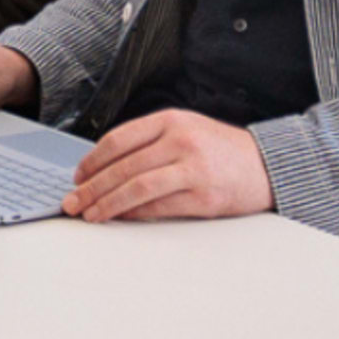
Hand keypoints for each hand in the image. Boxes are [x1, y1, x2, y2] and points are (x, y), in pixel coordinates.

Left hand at [63, 108, 275, 224]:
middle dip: (92, 187)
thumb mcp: (185, 130)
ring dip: (107, 203)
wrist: (266, 165)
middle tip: (73, 201)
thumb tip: (105, 170)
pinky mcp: (203, 197)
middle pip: (123, 166)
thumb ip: (149, 143)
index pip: (118, 140)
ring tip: (90, 214)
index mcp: (171, 120)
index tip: (77, 177)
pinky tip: (119, 218)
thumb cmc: (220, 150)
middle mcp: (180, 140)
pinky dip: (134, 214)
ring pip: (137, 187)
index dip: (92, 161)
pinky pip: (159, 207)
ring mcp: (193, 168)